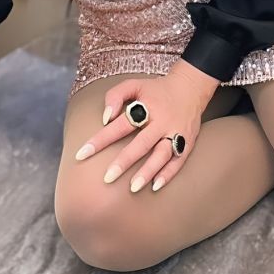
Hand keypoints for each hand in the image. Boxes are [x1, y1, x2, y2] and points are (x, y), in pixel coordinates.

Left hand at [74, 71, 209, 192]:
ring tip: (133, 188)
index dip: (101, 139)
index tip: (82, 153)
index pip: (120, 124)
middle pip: (142, 143)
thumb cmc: (156, 89)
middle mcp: (162, 121)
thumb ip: (115, 96)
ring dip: (148, 171)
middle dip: (124, 161)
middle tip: (107, 178)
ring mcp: (177, 133)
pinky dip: (168, 174)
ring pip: (162, 155)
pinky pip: (178, 161)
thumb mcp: (134, 85)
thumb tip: (105, 118)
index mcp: (147, 107)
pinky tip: (156, 186)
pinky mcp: (188, 142)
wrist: (191, 87)